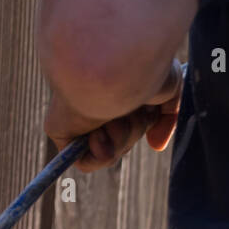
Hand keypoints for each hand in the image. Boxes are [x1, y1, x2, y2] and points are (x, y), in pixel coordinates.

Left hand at [43, 59, 183, 171]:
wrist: (111, 67)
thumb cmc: (142, 68)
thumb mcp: (169, 88)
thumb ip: (167, 117)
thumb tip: (155, 145)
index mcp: (110, 89)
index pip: (129, 120)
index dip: (142, 121)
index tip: (144, 106)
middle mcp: (90, 101)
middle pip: (121, 138)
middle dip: (132, 130)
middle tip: (127, 108)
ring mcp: (74, 114)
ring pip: (107, 151)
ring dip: (120, 140)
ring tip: (113, 116)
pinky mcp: (59, 127)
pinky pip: (84, 161)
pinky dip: (101, 154)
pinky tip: (98, 132)